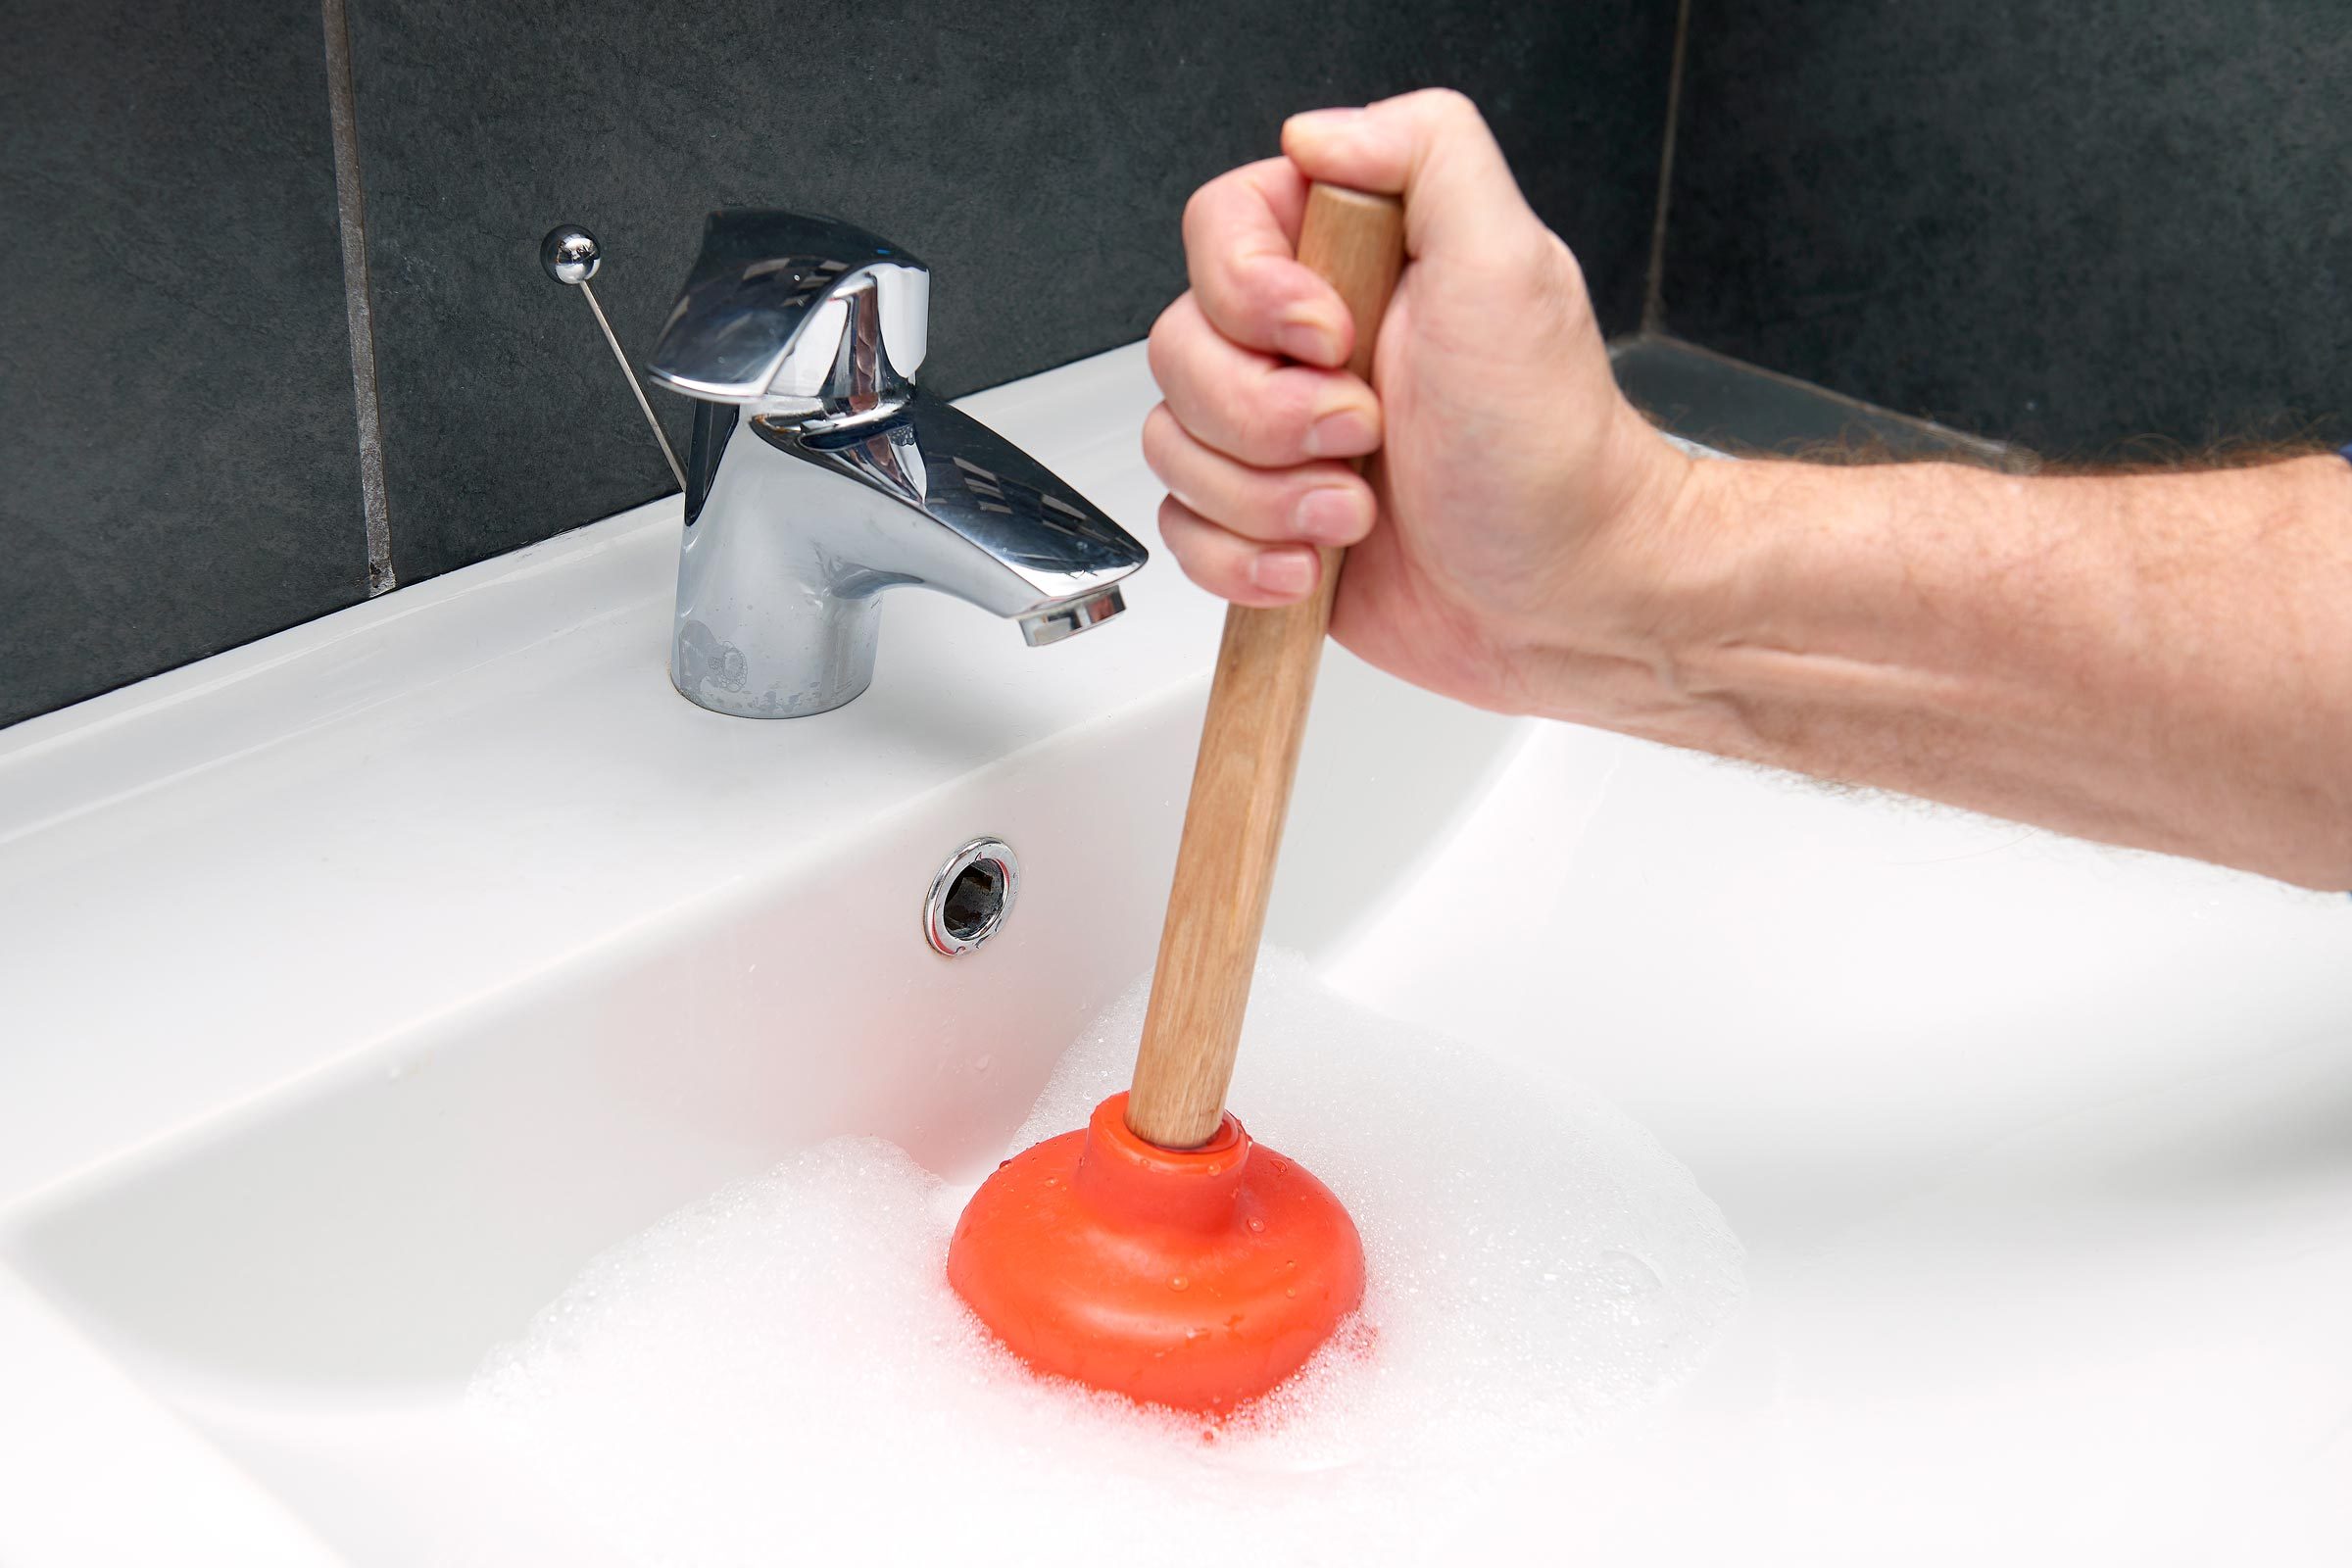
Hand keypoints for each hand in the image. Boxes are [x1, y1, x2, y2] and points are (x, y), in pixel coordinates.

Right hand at [1143, 89, 1696, 716]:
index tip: (1332, 338)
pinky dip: (1243, 560)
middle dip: (1266, 415)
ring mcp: (1278, 437)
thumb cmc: (1549, 445)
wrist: (1566, 593)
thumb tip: (1316, 131)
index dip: (1250, 294)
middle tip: (1365, 433)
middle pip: (1179, 346)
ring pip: (1173, 444)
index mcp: (1352, 260)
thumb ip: (1426, 151)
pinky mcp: (1264, 522)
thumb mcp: (1510, 262)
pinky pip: (1184, 529)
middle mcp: (1304, 343)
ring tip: (1357, 509)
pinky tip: (1318, 562)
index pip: (1219, 227)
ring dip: (1264, 496)